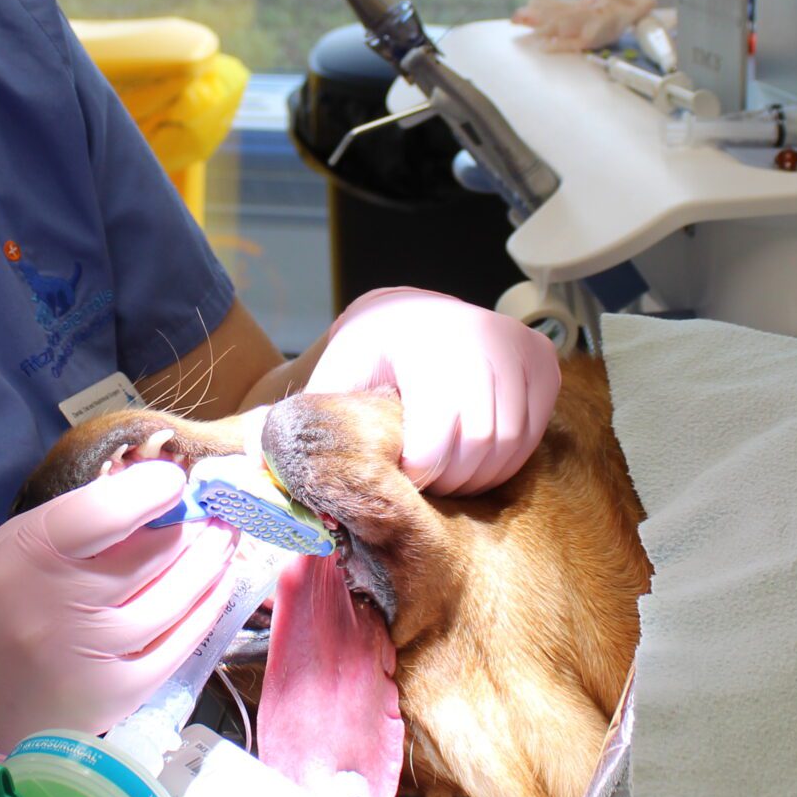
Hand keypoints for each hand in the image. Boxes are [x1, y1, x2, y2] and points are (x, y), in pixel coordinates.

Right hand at [0, 462, 238, 796]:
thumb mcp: (10, 547)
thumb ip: (76, 524)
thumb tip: (147, 491)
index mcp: (28, 557)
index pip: (105, 511)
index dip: (152, 488)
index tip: (174, 479)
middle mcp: (62, 607)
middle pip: (156, 554)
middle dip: (195, 524)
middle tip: (214, 508)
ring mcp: (94, 656)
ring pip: (178, 597)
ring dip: (211, 563)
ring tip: (223, 540)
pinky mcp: (117, 696)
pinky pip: (181, 644)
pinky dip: (205, 610)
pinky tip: (216, 587)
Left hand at [306, 287, 560, 494]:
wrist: (409, 315)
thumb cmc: (368, 355)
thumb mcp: (333, 378)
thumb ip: (300, 420)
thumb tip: (253, 460)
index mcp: (422, 339)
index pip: (436, 440)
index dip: (418, 473)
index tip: (400, 475)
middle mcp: (479, 333)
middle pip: (477, 448)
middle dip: (448, 480)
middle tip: (423, 481)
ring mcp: (516, 344)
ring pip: (510, 446)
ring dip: (478, 476)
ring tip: (446, 470)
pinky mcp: (542, 361)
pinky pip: (534, 433)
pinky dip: (506, 458)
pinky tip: (475, 454)